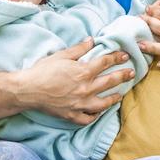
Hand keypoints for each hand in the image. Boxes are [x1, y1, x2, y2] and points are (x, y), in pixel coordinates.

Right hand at [17, 39, 133, 124]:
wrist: (27, 90)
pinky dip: (95, 116)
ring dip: (114, 98)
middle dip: (122, 76)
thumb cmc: (42, 70)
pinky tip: (99, 112)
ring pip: (103, 104)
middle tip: (132, 73)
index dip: (116, 57)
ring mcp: (80, 104)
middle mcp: (85, 89)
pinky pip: (88, 118)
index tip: (125, 55)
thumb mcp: (61, 55)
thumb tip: (91, 40)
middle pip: (109, 82)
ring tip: (120, 95)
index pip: (105, 63)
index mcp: (83, 72)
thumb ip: (79, 48)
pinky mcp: (72, 115)